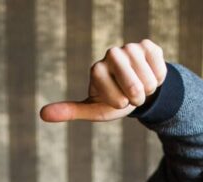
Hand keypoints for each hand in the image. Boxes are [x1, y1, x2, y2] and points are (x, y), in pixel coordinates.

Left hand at [40, 39, 166, 123]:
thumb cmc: (112, 100)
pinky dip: (158, 79)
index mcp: (97, 69)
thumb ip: (70, 111)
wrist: (137, 90)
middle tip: (131, 95)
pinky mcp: (149, 46)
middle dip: (136, 98)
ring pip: (149, 80)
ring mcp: (131, 48)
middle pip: (134, 86)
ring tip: (140, 86)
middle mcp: (112, 54)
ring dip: (148, 90)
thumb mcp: (93, 109)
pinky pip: (160, 70)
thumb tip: (42, 115)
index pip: (117, 96)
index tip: (117, 99)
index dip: (121, 103)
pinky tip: (149, 75)